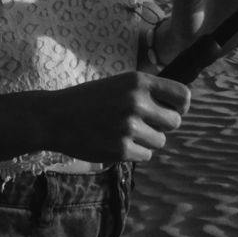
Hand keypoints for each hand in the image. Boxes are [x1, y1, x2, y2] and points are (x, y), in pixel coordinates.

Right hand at [44, 72, 190, 162]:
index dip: (180, 106)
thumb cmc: (90, 99)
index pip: (182, 95)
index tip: (171, 110)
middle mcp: (137, 102)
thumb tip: (179, 107)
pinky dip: (134, 152)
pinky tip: (115, 142)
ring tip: (124, 132)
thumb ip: (147, 92)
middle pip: (174, 122)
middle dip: (162, 125)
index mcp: (138, 81)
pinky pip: (145, 155)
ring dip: (147, 140)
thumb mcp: (119, 84)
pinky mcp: (121, 149)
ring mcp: (129, 127)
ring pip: (159, 141)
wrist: (55, 116)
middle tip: (143, 124)